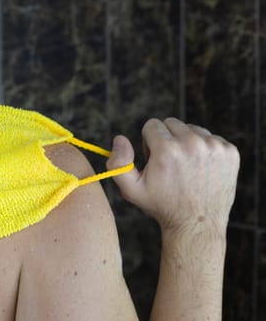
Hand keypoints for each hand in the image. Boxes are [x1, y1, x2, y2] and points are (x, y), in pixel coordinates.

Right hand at [106, 118, 239, 236]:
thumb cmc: (162, 206)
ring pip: (192, 129)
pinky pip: (211, 138)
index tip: (154, 159)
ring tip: (185, 167)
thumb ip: (118, 163)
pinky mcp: (230, 152)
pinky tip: (200, 169)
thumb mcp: (131, 189)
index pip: (152, 124)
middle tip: (169, 164)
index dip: (149, 142)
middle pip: (172, 123)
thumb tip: (120, 138)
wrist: (197, 224)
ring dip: (186, 143)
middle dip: (167, 140)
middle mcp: (192, 143)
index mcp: (167, 149)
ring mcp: (214, 147)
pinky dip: (204, 149)